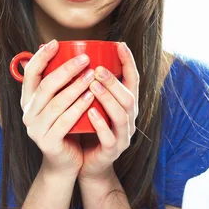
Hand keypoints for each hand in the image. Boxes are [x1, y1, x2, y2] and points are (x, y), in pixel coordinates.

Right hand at [19, 39, 95, 176]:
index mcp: (28, 101)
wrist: (65, 163)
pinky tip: (91, 97)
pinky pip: (65, 120)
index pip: (30, 74)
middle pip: (46, 86)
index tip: (55, 43)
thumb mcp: (59, 104)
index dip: (41, 57)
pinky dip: (79, 107)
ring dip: (76, 86)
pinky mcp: (48, 142)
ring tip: (92, 75)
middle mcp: (28, 113)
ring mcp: (35, 129)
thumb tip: (66, 52)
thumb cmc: (66, 128)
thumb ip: (59, 85)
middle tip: (85, 59)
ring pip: (57, 102)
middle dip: (66, 69)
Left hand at [78, 42, 138, 180]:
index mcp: (125, 106)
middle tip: (97, 68)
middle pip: (128, 97)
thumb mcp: (92, 104)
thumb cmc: (88, 129)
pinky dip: (101, 124)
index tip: (120, 45)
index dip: (129, 63)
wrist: (87, 164)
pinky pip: (110, 137)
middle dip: (114, 81)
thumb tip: (76, 58)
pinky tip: (90, 113)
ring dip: (108, 98)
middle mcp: (129, 119)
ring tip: (93, 85)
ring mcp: (123, 136)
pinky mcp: (112, 151)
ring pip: (121, 115)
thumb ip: (91, 85)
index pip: (132, 80)